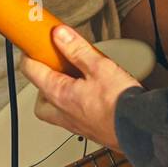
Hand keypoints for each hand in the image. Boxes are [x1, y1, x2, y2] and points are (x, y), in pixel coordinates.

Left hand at [20, 25, 141, 150]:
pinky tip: (89, 98)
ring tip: (72, 83)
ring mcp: (75, 125)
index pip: (33, 72)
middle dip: (41, 84)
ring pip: (54, 112)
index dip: (30, 56)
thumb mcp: (99, 66)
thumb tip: (59, 35)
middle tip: (52, 69)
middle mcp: (63, 112)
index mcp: (60, 94)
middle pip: (40, 99)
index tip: (32, 47)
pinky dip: (73, 107)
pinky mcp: (89, 131)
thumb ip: (77, 50)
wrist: (138, 129)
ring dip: (56, 98)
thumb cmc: (119, 102)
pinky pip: (71, 119)